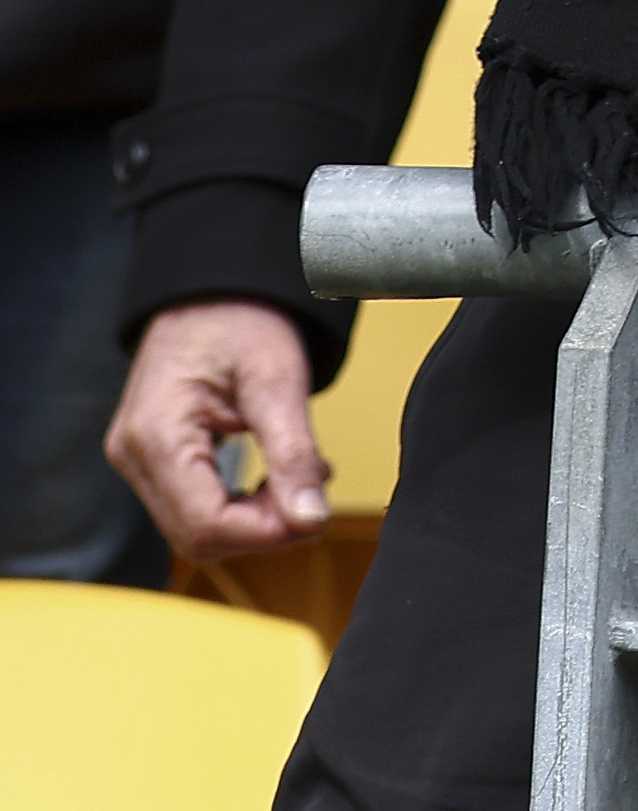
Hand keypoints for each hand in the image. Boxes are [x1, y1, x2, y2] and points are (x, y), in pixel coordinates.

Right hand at [108, 301, 331, 556]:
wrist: (210, 290)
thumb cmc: (241, 319)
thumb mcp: (278, 378)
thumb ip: (294, 452)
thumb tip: (312, 519)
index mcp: (157, 436)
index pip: (205, 524)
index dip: (265, 532)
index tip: (315, 512)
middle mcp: (134, 456)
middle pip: (197, 535)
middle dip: (262, 529)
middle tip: (312, 494)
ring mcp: (137, 460)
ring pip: (194, 528)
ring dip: (253, 520)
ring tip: (299, 480)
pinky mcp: (153, 459)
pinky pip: (192, 506)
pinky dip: (239, 505)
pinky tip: (276, 479)